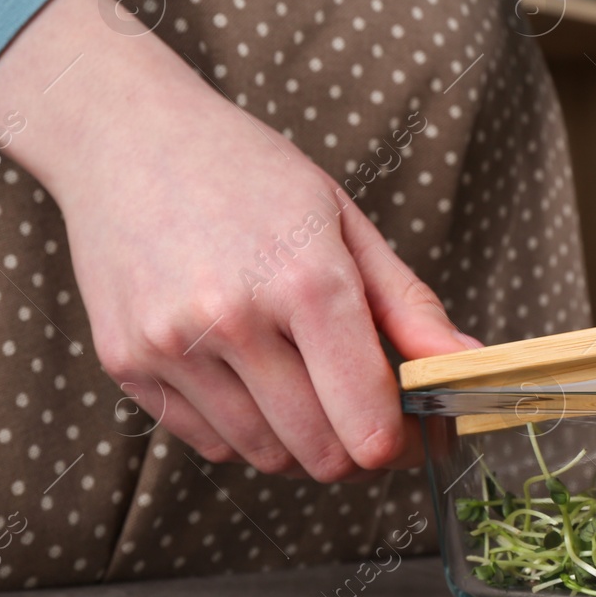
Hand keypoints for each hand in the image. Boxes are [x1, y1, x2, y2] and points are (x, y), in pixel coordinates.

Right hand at [0, 0, 477, 479]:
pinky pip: (210, 443)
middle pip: (321, 454)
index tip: (424, 433)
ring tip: (313, 387)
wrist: (129, 139)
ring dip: (303, 443)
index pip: (368, 423)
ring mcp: (171, 347)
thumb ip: (408, 304)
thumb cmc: (249, 173)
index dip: (408, 445)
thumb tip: (468, 361)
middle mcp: (233, 320)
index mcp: (306, 280)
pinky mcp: (127, 364)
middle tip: (377, 418)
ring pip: (265, 457)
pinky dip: (246, 431)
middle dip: (361, 451)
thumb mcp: (344, 222)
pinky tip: (255, 378)